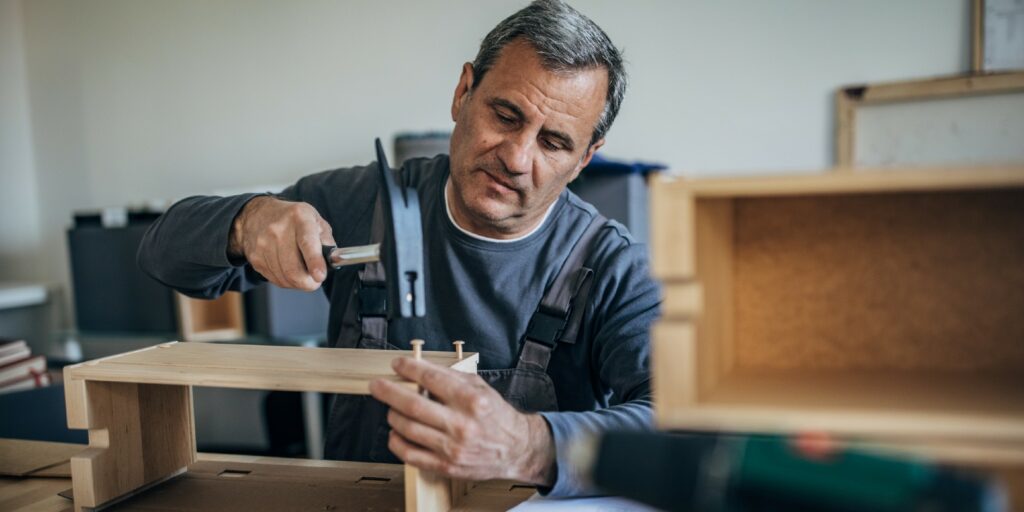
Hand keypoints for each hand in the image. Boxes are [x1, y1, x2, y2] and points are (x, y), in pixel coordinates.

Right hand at [228, 196, 334, 290]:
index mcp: (299, 217)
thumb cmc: (292, 219)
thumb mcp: (314, 220)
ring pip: (284, 278)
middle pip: (293, 269)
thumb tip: (333, 259)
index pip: (307, 242)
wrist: (257, 215)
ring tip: (302, 272)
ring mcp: (263, 244)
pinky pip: (275, 279)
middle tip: (315, 281)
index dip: (314, 262)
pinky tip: (288, 270)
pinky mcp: (255, 257)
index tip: (320, 276)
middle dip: (308, 283)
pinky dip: (286, 280)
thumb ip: (326, 240)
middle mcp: (278, 230)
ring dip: (297, 282)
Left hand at [369, 357, 555, 484]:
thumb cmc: (496, 416)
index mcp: (472, 401)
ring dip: (392, 415)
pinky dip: (396, 442)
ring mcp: (452, 448)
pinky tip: (395, 432)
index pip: (432, 379)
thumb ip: (451, 379)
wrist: (515, 449)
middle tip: (377, 385)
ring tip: (390, 408)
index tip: (397, 364)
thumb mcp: (480, 388)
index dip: (409, 369)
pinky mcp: (446, 466)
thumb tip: (419, 370)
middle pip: (413, 405)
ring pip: (408, 429)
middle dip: (389, 392)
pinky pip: (411, 454)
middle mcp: (462, 425)